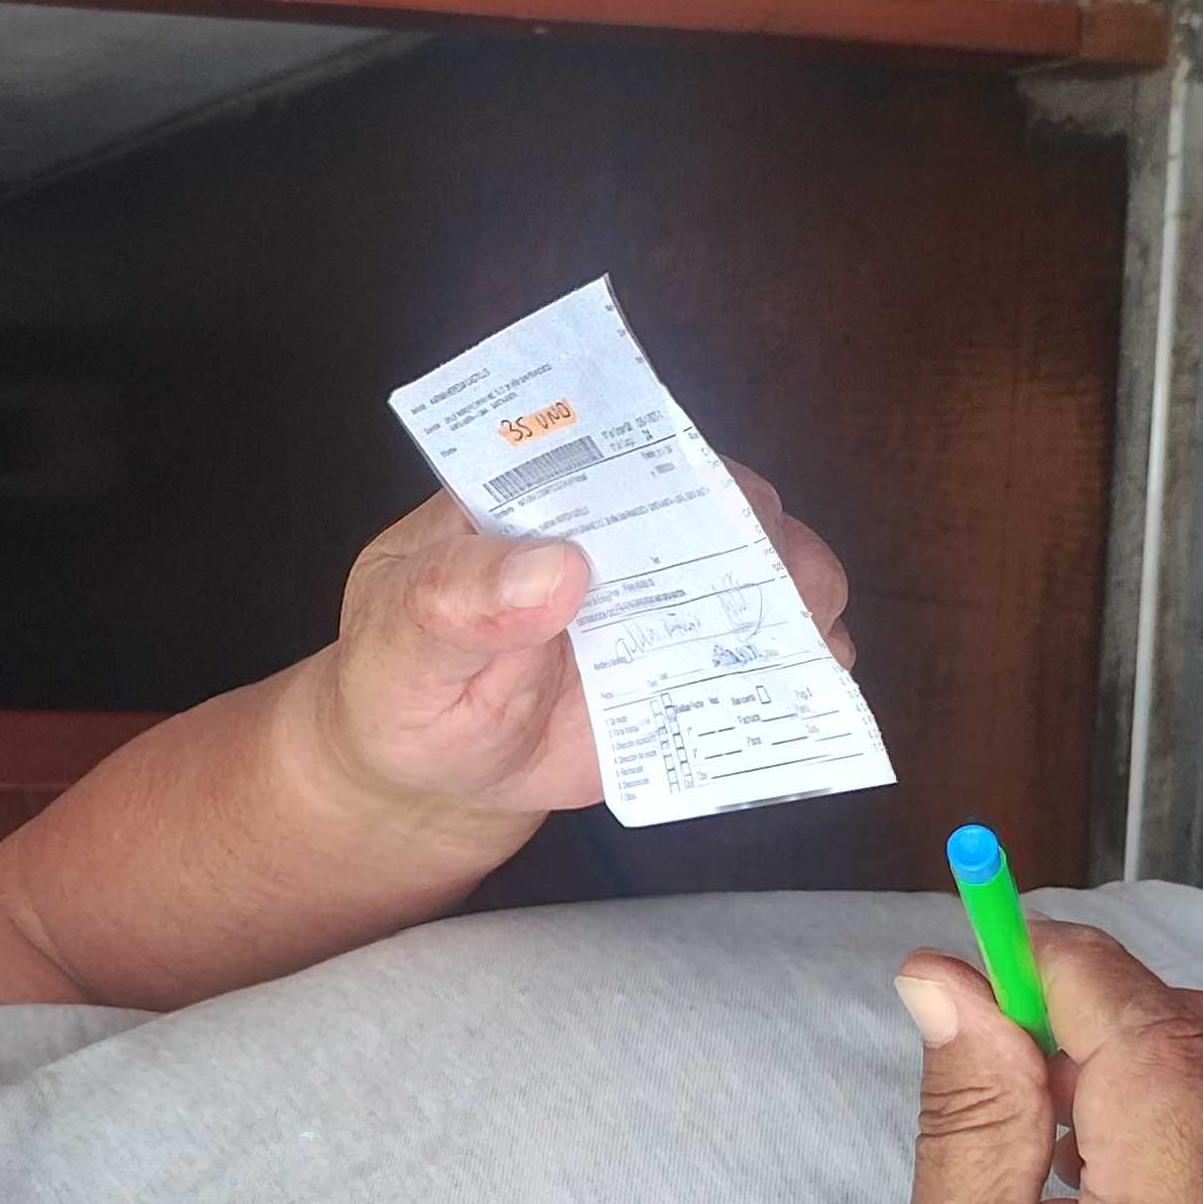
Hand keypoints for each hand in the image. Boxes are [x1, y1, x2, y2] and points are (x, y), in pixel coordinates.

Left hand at [302, 470, 851, 820]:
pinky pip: (774, 661)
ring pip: (773, 568)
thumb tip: (557, 568)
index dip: (668, 449)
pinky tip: (803, 695)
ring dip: (800, 597)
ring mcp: (672, 596)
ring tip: (801, 640)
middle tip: (760, 581)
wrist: (430, 771)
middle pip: (724, 494)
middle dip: (757, 532)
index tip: (699, 487)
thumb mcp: (399, 643)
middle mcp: (625, 527)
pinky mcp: (698, 669)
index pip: (617, 432)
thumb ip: (454, 603)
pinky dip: (803, 676)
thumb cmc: (402, 683)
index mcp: (543, 488)